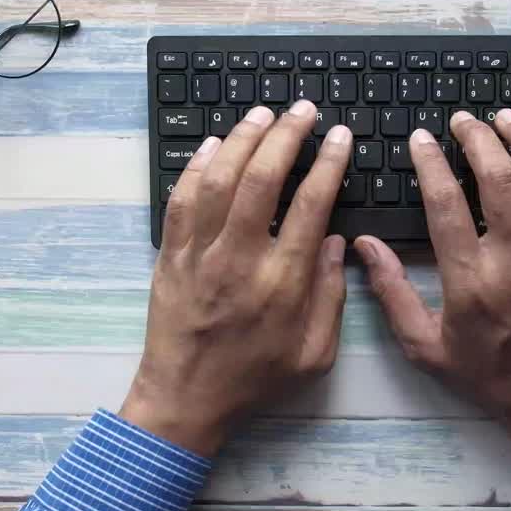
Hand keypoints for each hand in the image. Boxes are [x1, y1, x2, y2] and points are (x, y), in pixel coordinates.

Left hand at [122, 101, 352, 456]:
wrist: (186, 400)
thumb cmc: (255, 380)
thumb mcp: (315, 354)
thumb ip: (332, 297)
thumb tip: (336, 242)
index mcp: (282, 284)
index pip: (310, 206)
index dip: (328, 164)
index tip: (339, 138)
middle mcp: (240, 261)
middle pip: (262, 180)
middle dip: (286, 136)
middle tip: (302, 110)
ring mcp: (200, 255)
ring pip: (219, 180)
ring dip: (243, 139)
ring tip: (263, 114)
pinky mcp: (171, 256)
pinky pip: (181, 199)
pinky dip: (197, 166)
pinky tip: (215, 144)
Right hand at [355, 109, 510, 451]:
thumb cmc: (488, 376)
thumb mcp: (425, 347)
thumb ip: (392, 293)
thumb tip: (364, 246)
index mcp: (471, 283)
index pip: (447, 205)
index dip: (431, 164)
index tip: (421, 140)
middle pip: (500, 179)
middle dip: (479, 139)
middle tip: (463, 120)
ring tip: (505, 118)